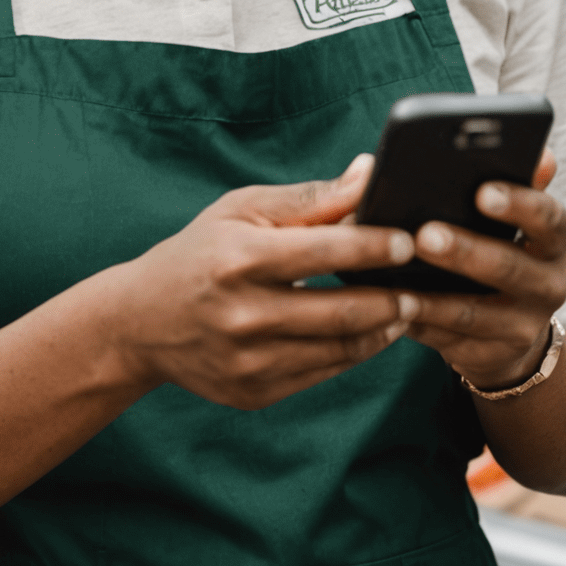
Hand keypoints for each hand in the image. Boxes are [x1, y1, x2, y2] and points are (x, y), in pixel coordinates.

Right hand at [103, 155, 418, 410]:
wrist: (140, 323)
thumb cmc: (200, 252)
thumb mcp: (242, 209)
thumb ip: (310, 198)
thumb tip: (368, 173)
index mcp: (240, 258)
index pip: (324, 251)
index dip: (374, 246)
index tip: (411, 240)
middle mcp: (243, 314)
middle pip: (341, 309)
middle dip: (392, 297)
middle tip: (424, 283)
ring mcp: (248, 361)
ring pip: (339, 348)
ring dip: (382, 329)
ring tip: (406, 307)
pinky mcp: (254, 392)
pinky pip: (322, 372)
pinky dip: (354, 352)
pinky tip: (371, 332)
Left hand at [403, 148, 565, 392]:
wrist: (509, 331)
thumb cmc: (499, 248)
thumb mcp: (512, 219)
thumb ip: (519, 183)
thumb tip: (542, 153)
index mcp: (554, 239)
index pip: (551, 218)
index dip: (521, 205)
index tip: (483, 191)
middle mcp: (550, 283)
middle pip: (511, 267)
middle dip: (466, 250)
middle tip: (425, 233)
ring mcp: (523, 325)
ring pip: (476, 312)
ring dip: (434, 296)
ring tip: (397, 279)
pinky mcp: (493, 357)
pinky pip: (451, 342)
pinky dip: (420, 324)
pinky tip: (391, 307)